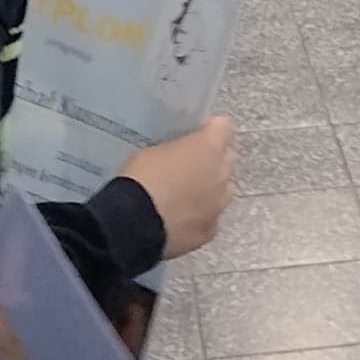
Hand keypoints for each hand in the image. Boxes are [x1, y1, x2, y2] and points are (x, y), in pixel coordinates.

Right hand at [121, 117, 236, 261]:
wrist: (131, 224)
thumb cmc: (141, 179)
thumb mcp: (154, 150)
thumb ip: (177, 150)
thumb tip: (180, 157)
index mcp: (209, 147)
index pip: (223, 126)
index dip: (209, 130)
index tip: (195, 137)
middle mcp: (221, 173)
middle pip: (227, 158)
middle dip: (213, 160)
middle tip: (190, 167)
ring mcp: (218, 205)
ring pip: (224, 191)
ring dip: (211, 190)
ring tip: (186, 198)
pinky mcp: (209, 232)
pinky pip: (211, 219)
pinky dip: (200, 218)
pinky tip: (181, 222)